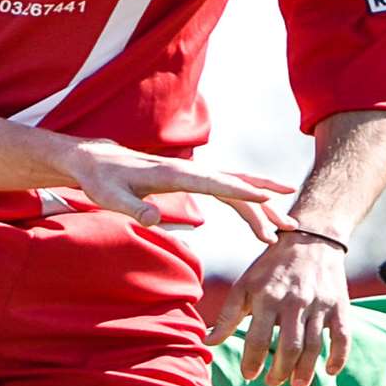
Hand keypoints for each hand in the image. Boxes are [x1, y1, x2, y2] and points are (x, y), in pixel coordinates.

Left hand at [62, 138, 296, 239]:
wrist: (93, 160)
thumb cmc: (100, 180)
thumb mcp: (109, 197)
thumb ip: (133, 208)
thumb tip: (155, 220)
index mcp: (173, 172)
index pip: (214, 182)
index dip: (241, 191)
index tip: (268, 200)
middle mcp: (187, 169)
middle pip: (233, 184)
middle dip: (264, 203)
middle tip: (292, 224)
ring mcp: (189, 173)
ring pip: (233, 186)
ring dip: (261, 203)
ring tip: (288, 224)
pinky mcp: (187, 179)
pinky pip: (224, 189)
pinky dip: (245, 199)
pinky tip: (260, 211)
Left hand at [206, 233, 350, 385]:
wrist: (310, 239)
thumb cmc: (271, 266)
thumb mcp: (245, 285)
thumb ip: (228, 315)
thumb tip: (208, 341)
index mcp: (266, 296)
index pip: (258, 338)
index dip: (253, 361)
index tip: (249, 376)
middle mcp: (293, 301)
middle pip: (288, 347)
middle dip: (280, 371)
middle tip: (272, 384)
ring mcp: (318, 305)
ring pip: (313, 347)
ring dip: (305, 371)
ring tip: (296, 384)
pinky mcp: (339, 306)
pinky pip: (342, 337)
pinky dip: (338, 357)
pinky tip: (329, 371)